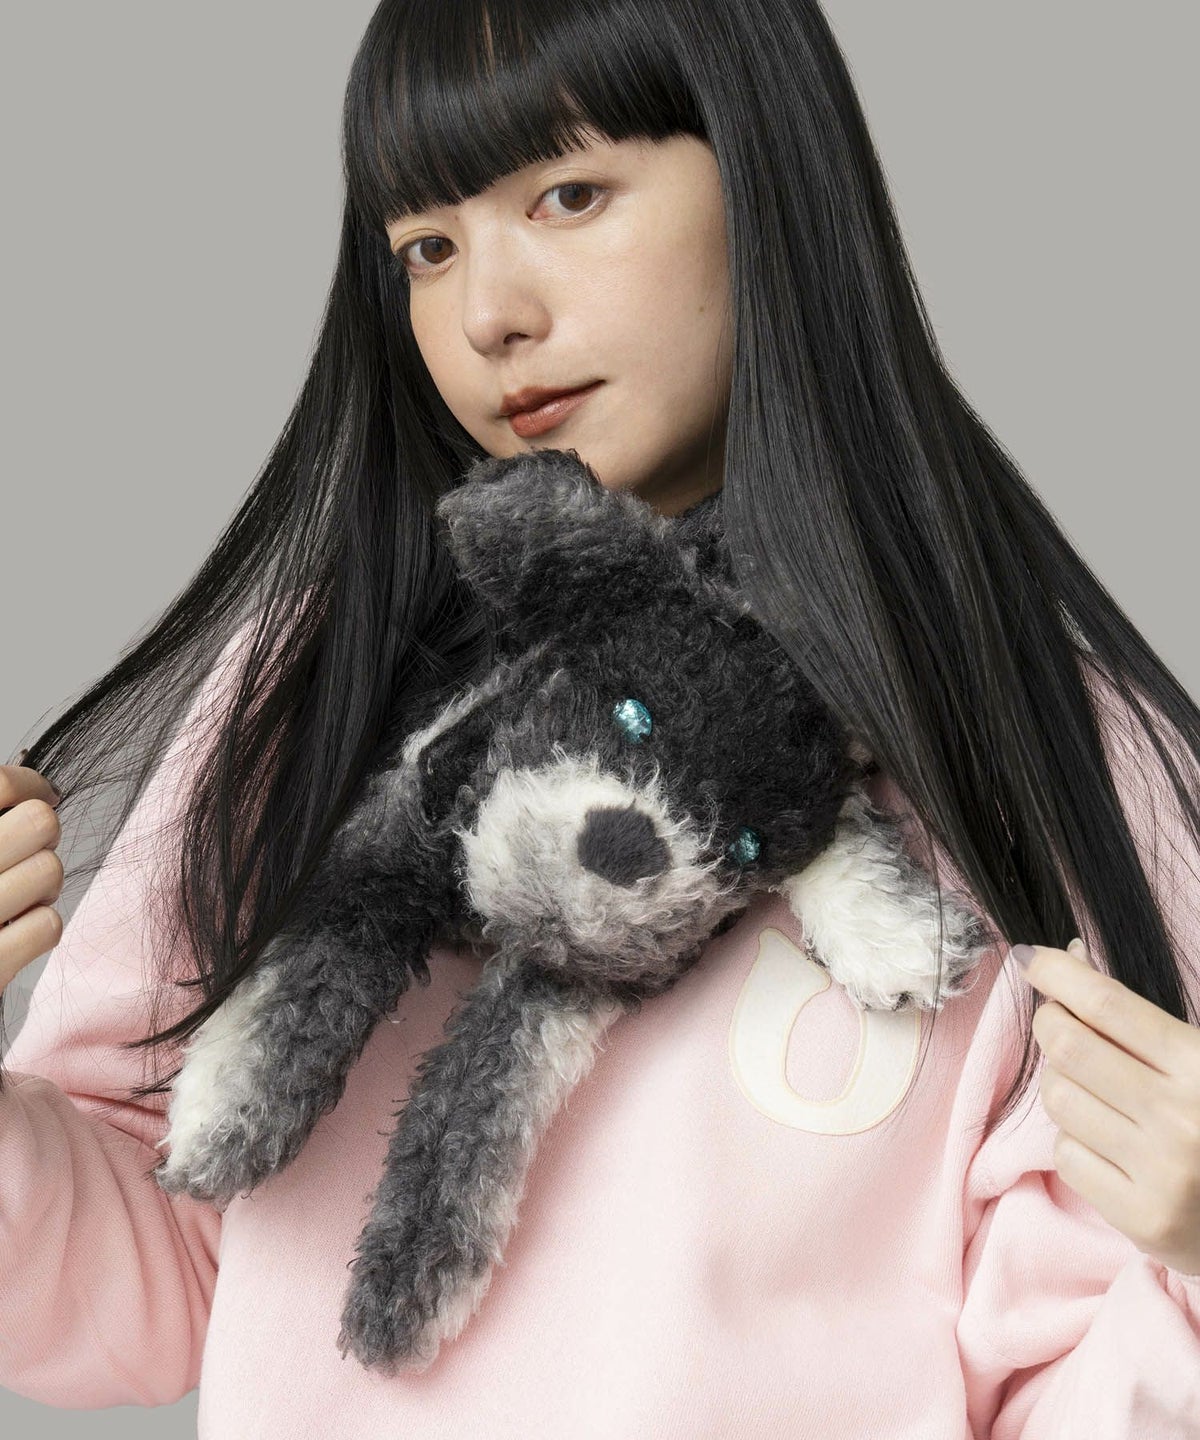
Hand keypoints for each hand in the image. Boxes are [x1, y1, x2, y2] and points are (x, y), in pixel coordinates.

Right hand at [0, 759, 64, 994]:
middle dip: (40, 836)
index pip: (1, 783)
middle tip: (23, 853)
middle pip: (40, 824)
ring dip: (42, 884)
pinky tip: (13, 933)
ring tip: (17, 897)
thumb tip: (30, 790)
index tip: (39, 795)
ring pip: (50, 871)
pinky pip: (47, 925)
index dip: (31, 785)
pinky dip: (39, 928)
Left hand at [1018, 939, 1199, 1277]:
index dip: (1057, 974)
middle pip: (1068, 1046)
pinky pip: (1066, 1156)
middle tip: (1056, 1020)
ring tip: (1094, 1092)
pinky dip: (1074, 1142)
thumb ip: (1138, 1020)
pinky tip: (1108, 1146)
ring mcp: (1159, 1172)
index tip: (1032, 959)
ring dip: (1062, 1085)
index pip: (1107, 1004)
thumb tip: (1070, 958)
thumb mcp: (1195, 1061)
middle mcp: (1180, 1118)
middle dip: (1050, 1023)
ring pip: (1059, 1099)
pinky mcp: (1140, 1217)